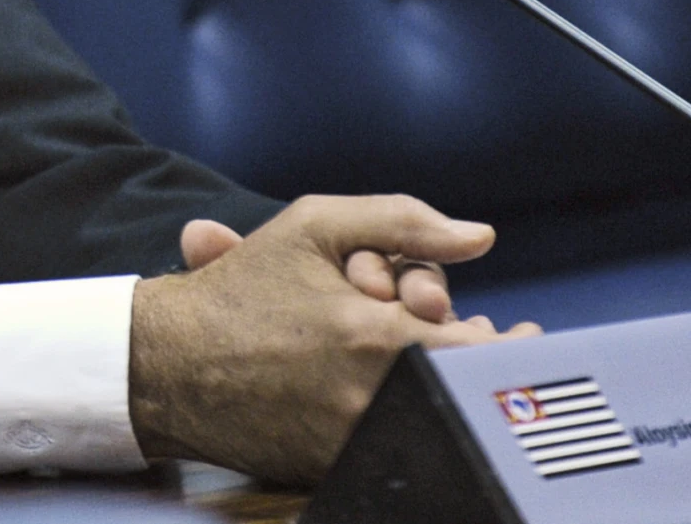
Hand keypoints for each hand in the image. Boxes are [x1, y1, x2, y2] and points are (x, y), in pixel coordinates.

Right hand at [129, 195, 538, 484]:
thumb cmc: (239, 289)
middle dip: (477, 362)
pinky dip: (407, 421)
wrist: (165, 363)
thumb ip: (404, 221)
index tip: (525, 333)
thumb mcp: (313, 227)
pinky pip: (393, 447)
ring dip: (446, 393)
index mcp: (374, 337)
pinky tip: (401, 393)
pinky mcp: (331, 469)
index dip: (510, 345)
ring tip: (444, 362)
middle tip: (489, 341)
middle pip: (463, 392)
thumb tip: (482, 236)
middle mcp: (370, 399)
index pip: (478, 351)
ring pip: (433, 422)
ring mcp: (351, 442)